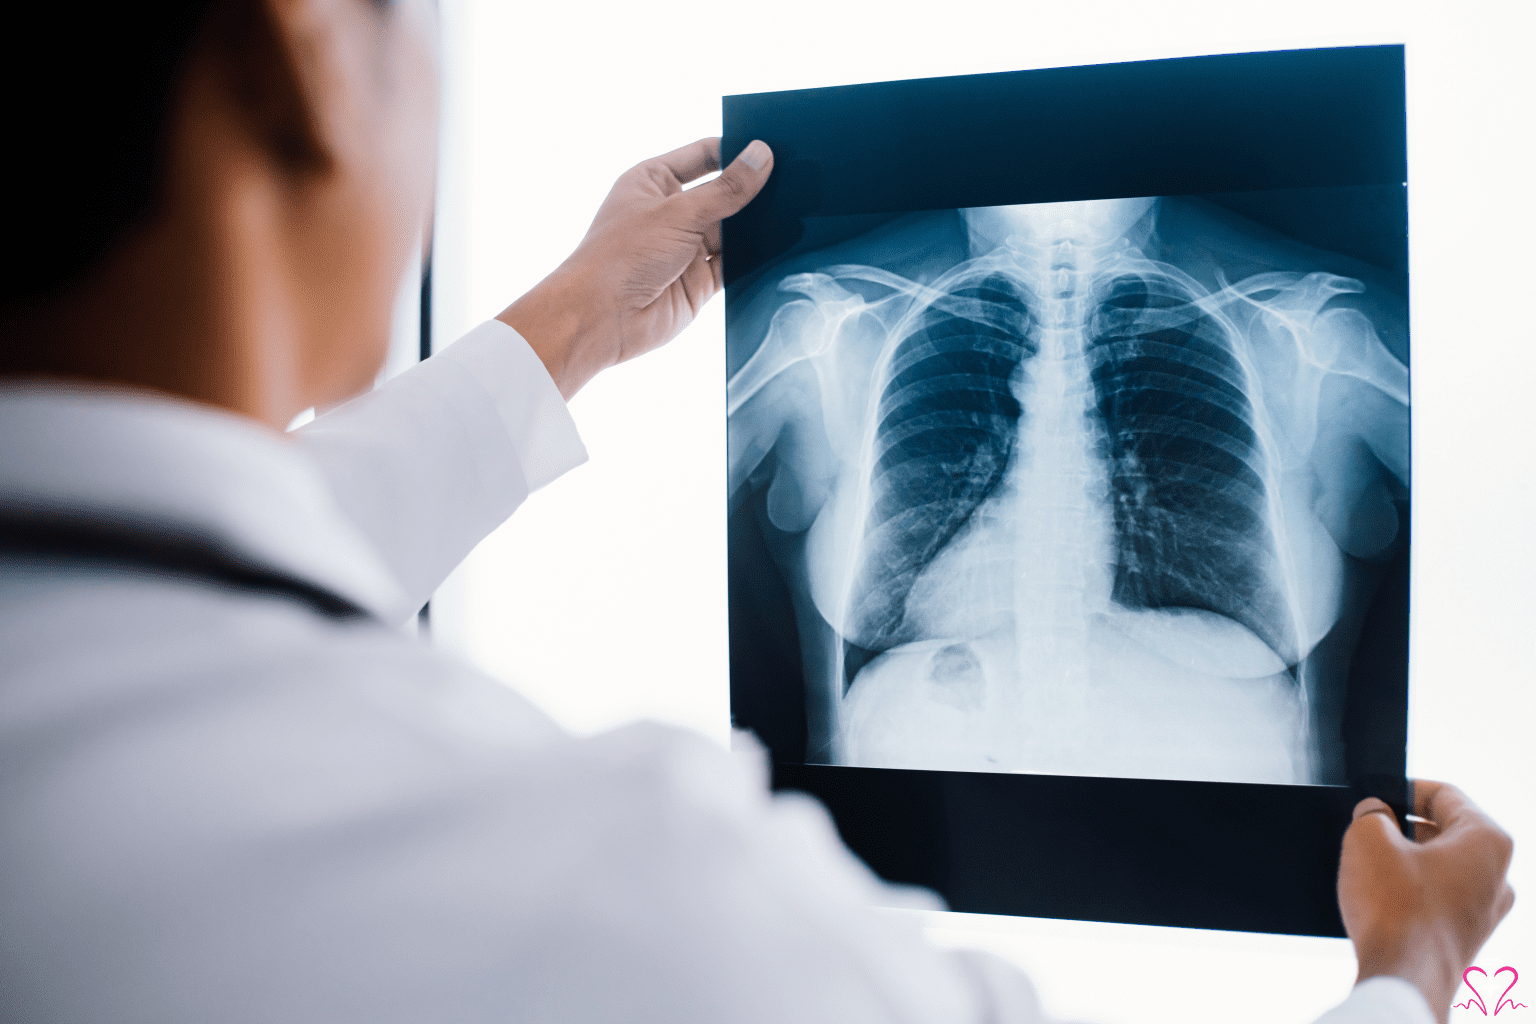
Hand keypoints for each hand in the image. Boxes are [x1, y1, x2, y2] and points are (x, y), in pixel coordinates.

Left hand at [498, 137, 773, 399]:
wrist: (602, 319)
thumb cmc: (623, 255)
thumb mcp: (679, 212)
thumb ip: (725, 189)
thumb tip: (761, 156)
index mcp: (654, 181)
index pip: (703, 155)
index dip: (736, 151)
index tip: (773, 148)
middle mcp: (671, 212)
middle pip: (723, 193)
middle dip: (754, 190)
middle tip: (797, 180)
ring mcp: (686, 248)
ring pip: (732, 231)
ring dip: (757, 226)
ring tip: (799, 211)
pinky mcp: (698, 282)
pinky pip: (734, 264)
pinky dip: (754, 258)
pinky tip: (783, 247)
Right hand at [1338, 780, 1514, 1022]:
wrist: (1404, 977)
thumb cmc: (1395, 907)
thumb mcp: (1368, 838)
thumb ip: (1371, 812)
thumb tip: (1375, 813)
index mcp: (1488, 840)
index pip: (1444, 794)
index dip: (1403, 789)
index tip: (1377, 796)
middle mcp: (1498, 874)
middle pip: (1445, 830)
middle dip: (1404, 827)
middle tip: (1368, 831)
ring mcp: (1486, 909)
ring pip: (1441, 865)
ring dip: (1406, 860)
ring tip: (1370, 866)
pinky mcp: (1467, 934)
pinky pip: (1439, 896)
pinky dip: (1411, 890)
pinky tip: (1382, 897)